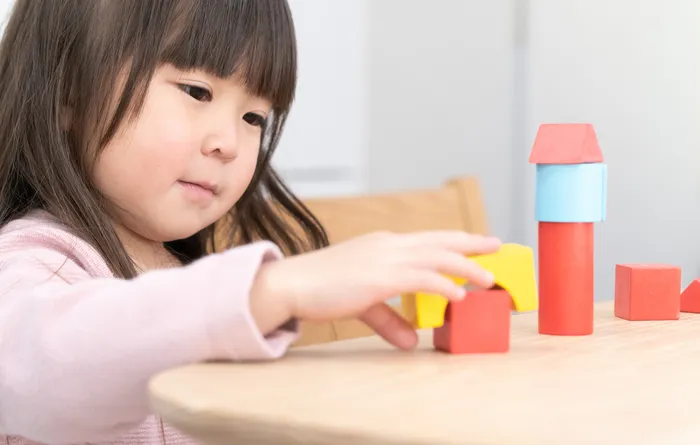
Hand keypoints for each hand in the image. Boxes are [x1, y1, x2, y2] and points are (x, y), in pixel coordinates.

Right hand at [254, 231, 500, 349]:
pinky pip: (422, 277)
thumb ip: (390, 319)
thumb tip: (411, 341)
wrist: (293, 284)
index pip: (428, 239)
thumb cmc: (321, 289)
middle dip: (471, 242)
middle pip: (440, 240)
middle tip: (497, 244)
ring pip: (437, 256)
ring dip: (466, 266)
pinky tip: (459, 295)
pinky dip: (444, 284)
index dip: (454, 240)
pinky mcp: (380, 277)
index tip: (476, 242)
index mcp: (384, 245)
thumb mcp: (363, 303)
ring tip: (489, 279)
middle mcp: (389, 245)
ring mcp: (385, 258)